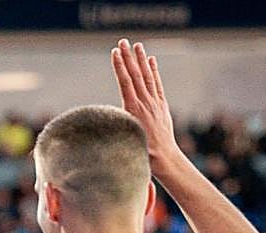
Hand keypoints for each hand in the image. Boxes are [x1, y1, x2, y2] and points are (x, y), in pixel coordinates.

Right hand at [111, 39, 180, 174]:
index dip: (120, 66)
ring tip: (137, 45)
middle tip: (123, 41)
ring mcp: (155, 103)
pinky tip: (151, 60)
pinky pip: (158, 85)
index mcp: (134, 110)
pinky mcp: (162, 105)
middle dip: (128, 57)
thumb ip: (115, 127)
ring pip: (147, 76)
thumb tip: (101, 120)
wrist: (164, 158)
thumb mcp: (125, 139)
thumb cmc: (141, 153)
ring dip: (141, 59)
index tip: (115, 52)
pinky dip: (155, 71)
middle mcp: (145, 103)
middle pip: (136, 75)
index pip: (126, 82)